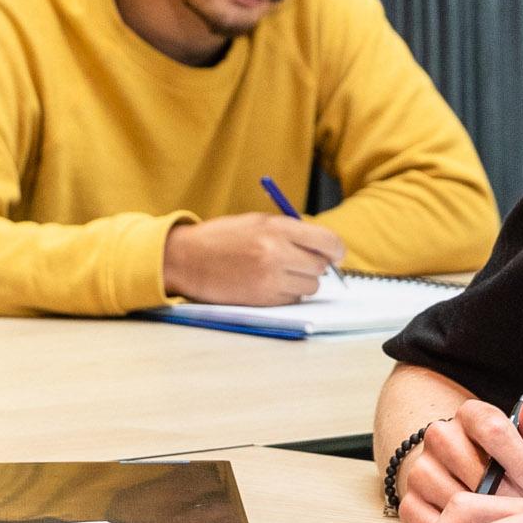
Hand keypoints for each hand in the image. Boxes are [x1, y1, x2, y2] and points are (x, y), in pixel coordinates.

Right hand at [164, 214, 346, 305]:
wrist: (186, 259)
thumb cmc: (222, 238)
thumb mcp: (257, 221)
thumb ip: (291, 231)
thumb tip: (325, 247)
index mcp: (277, 228)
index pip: (327, 242)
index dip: (336, 250)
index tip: (335, 254)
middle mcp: (277, 254)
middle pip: (321, 267)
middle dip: (314, 265)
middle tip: (298, 261)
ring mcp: (270, 279)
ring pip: (310, 287)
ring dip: (301, 282)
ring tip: (278, 272)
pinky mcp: (263, 300)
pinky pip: (293, 300)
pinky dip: (287, 294)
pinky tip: (267, 284)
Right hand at [394, 393, 522, 522]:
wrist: (478, 486)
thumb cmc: (510, 466)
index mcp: (471, 415)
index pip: (493, 429)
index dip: (522, 463)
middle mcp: (439, 436)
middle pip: (474, 469)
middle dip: (506, 495)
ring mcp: (420, 470)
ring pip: (453, 498)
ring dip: (483, 517)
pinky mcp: (409, 504)